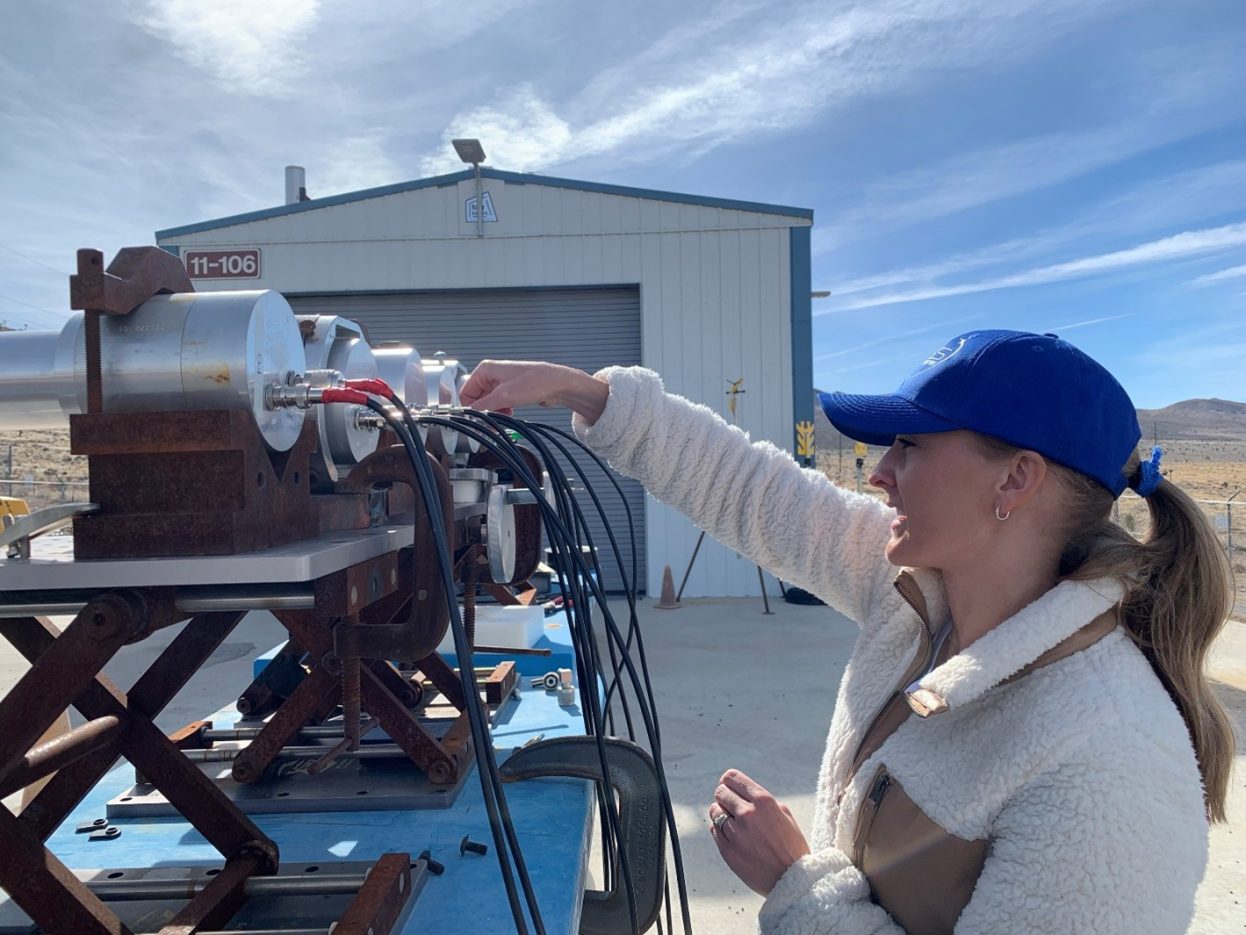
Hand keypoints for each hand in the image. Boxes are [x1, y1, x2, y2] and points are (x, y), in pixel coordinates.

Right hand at [460, 360, 608, 422]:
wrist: (557, 385)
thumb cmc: (535, 382)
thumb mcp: (504, 396)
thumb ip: (483, 406)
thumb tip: (470, 414)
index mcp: (485, 369)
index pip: (466, 392)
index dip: (470, 407)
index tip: (477, 419)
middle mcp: (491, 374)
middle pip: (476, 398)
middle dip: (484, 410)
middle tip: (491, 421)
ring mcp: (501, 382)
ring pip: (488, 403)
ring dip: (494, 412)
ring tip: (505, 414)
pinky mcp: (510, 391)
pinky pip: (499, 404)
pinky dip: (502, 411)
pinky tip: (510, 412)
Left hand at [708, 769, 809, 895]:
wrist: (792, 880)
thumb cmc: (791, 846)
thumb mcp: (784, 814)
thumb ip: (761, 800)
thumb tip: (741, 791)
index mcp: (763, 802)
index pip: (733, 778)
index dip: (728, 780)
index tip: (728, 784)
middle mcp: (747, 814)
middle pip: (720, 792)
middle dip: (725, 796)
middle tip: (730, 803)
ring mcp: (735, 833)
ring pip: (714, 811)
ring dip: (721, 813)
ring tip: (732, 821)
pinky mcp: (727, 850)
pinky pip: (714, 830)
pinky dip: (720, 829)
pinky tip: (733, 835)